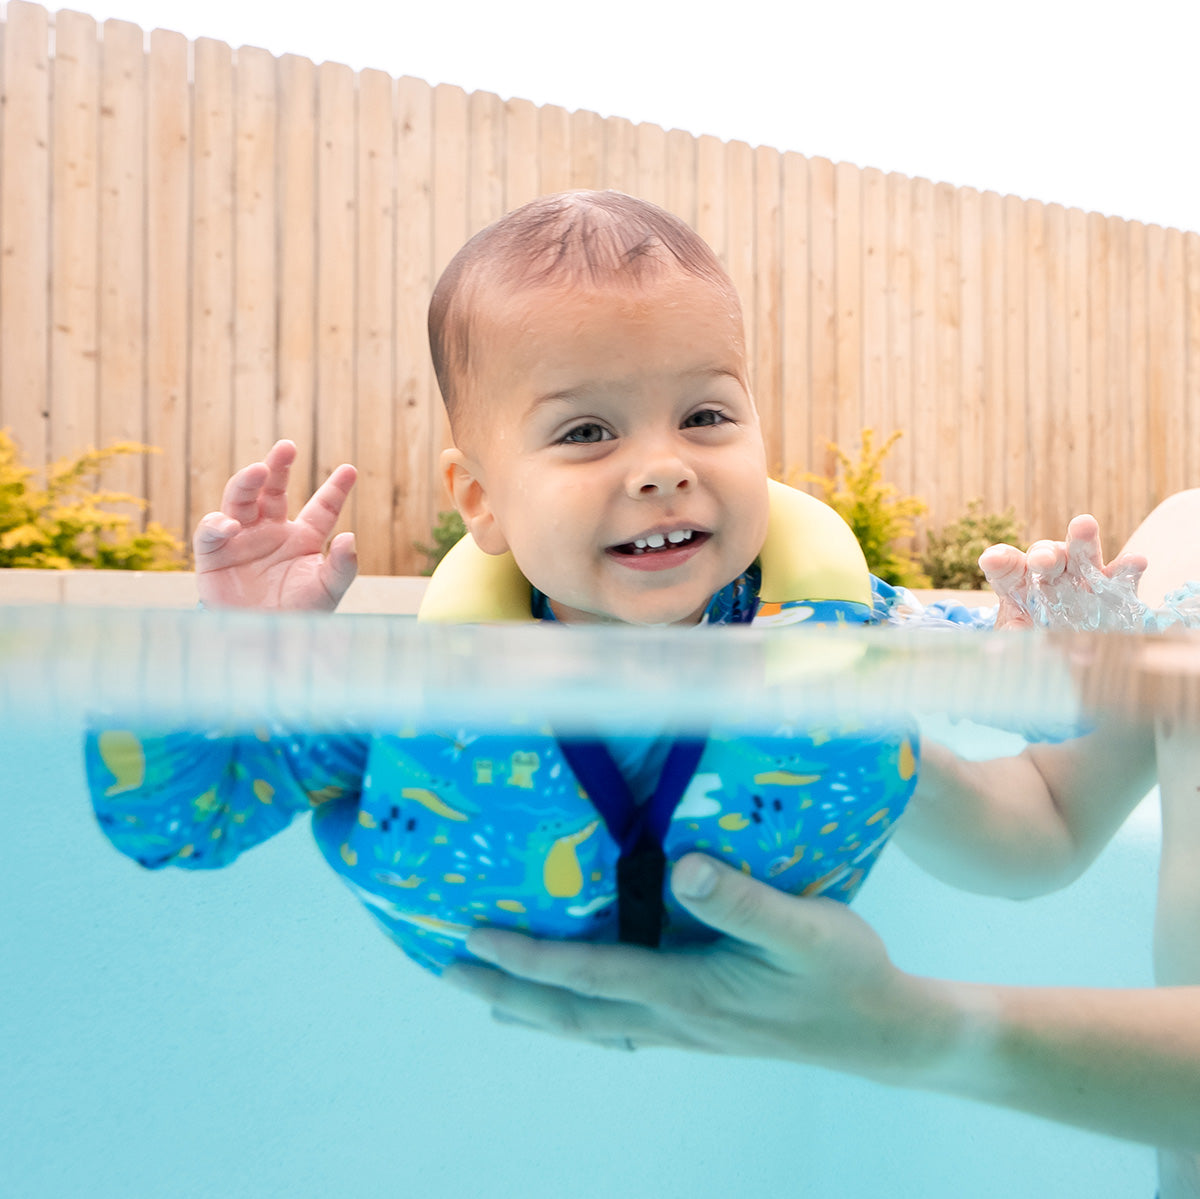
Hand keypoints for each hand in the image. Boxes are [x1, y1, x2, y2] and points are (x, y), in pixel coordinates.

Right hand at [193, 440, 357, 610]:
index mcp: (304, 538)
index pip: (322, 507)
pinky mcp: (214, 555)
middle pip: (274, 491)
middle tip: (287, 447)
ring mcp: (242, 539)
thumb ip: (342, 566)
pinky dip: (217, 525)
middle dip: (278, 467)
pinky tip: (230, 526)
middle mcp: (272, 531)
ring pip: (240, 500)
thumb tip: (350, 537)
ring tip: (258, 470)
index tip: (350, 470)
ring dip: (246, 483)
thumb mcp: (328, 591)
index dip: (335, 488)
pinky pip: (211, 532)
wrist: (264, 643)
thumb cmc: (300, 616)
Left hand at [445, 854, 946, 1077]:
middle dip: (506, 991)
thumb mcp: (806, 927)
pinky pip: (621, 1026)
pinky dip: (582, 1017)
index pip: (587, 975)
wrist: (884, 1035)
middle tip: (450, 972)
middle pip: (571, 1010)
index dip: (526, 957)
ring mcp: (688, 1031)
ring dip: (535, 1009)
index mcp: (689, 991)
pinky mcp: (704, 1030)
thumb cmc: (847, 974)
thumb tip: (681, 864)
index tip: (474, 938)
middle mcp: (676, 1018)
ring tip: (493, 996)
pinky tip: (581, 1014)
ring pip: (591, 1024)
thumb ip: (741, 898)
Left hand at [978, 514, 1146, 630]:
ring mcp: (1083, 579)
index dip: (1000, 561)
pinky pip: (1120, 576)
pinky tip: (1135, 561)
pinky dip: (1127, 568)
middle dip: (1044, 554)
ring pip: (1082, 555)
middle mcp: (1051, 575)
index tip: (991, 560)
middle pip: (1046, 556)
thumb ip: (1013, 634)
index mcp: (1018, 584)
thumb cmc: (1033, 642)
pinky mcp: (1113, 591)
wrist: (1069, 657)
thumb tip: (1016, 633)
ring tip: (1084, 525)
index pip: (1006, 568)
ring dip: (1082, 540)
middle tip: (1042, 559)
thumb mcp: (1017, 641)